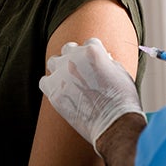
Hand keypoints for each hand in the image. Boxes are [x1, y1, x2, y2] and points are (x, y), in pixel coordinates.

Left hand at [39, 38, 144, 152]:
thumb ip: (108, 62)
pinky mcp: (54, 92)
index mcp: (93, 50)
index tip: (95, 62)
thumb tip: (103, 59)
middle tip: (81, 70)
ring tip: (68, 79)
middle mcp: (75, 58)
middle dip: (75, 56)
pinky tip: (60, 90)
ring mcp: (62, 75)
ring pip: (53, 61)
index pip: (90, 42)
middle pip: (69, 48)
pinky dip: (50, 84)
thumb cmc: (122, 99)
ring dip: (60, 67)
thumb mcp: (121, 72)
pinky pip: (44, 81)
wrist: (114, 124)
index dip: (94, 53)